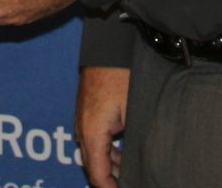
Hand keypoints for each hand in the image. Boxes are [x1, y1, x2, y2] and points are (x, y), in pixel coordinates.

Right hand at [76, 67, 128, 187]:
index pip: (96, 173)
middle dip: (109, 180)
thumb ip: (131, 142)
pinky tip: (122, 154)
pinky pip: (94, 139)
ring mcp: (83, 119)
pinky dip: (107, 151)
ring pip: (93, 152)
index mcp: (92, 132)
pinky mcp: (88, 112)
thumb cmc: (121, 75)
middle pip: (92, 165)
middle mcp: (82, 128)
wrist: (109, 47)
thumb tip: (138, 164)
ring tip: (130, 175)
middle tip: (128, 185)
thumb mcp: (133, 112)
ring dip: (110, 166)